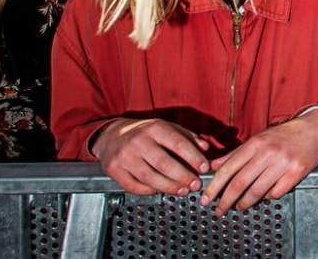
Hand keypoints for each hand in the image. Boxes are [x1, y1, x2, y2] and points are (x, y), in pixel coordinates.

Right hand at [94, 118, 211, 196]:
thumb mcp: (166, 127)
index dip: (194, 157)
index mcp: (154, 128)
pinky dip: (149, 191)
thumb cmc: (144, 132)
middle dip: (183, 177)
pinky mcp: (114, 170)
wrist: (111, 135)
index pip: (178, 143)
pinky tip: (160, 190)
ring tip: (182, 191)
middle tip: (195, 185)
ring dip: (169, 187)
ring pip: (150, 178)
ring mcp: (125, 157)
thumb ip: (187, 136)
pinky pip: (135, 186)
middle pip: (164, 164)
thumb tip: (205, 148)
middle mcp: (138, 141)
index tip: (204, 168)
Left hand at [202, 109, 317, 212]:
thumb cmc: (283, 136)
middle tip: (218, 211)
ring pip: (256, 191)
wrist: (314, 129)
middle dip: (225, 201)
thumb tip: (213, 167)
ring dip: (244, 203)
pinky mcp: (296, 173)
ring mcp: (283, 163)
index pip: (228, 168)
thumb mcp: (258, 139)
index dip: (214, 186)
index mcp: (255, 144)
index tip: (206, 199)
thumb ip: (235, 154)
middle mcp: (268, 153)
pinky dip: (266, 198)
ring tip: (238, 207)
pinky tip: (264, 197)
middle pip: (239, 183)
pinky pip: (276, 193)